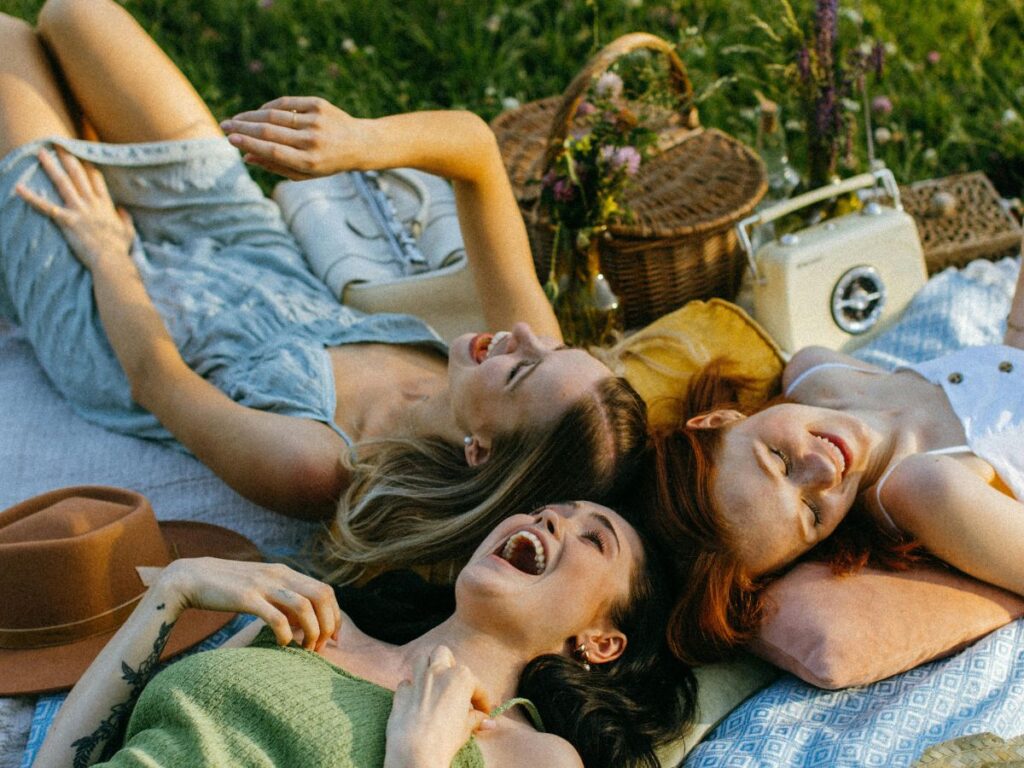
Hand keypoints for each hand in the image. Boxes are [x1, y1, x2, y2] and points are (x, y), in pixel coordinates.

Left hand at [16, 147, 134, 270]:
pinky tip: (18, 188)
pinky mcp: (67, 220)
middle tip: (58, 143)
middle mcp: (91, 203)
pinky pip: (46, 207)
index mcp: (105, 205)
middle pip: (78, 175)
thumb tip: (122, 210)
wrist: (111, 260)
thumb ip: (125, 218)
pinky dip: (31, 197)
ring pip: (63, 183)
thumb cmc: (119, 248)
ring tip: (41, 153)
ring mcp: (79, 210)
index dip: (88, 165)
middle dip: (68, 158)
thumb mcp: (128, 231)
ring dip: (51, 167)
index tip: (82, 153)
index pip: (96, 179)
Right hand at [158, 557, 341, 651]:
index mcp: (285, 572)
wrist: (190, 577)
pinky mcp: (246, 598)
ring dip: (311, 631)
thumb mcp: (260, 586)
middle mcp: (279, 575)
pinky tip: (283, 644)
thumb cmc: (227, 587)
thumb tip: (302, 620)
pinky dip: (286, 633)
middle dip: (327, 624)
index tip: (333, 637)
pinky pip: (276, 617)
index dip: (335, 615)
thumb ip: (282, 597)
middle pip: (322, 597)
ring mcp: (263, 585)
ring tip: (306, 649)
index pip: (325, 590)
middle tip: (320, 647)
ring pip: (304, 606)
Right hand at [221, 96, 371, 179]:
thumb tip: (246, 155)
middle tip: (224, 125)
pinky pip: (287, 103)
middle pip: (269, 131)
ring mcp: (316, 121)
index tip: (230, 139)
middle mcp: (313, 141)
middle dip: (243, 127)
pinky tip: (258, 112)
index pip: (272, 150)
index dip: (249, 143)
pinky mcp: (319, 105)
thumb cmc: (327, 162)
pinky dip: (270, 107)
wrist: (359, 143)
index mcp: (309, 162)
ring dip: (251, 116)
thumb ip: (276, 166)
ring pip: (275, 115)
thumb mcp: (304, 172)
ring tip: (237, 119)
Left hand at [384, 645, 493, 767]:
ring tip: (434, 683)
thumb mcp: (466, 728)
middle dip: (449, 664)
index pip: (476, 685)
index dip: (482, 700)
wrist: (416, 751)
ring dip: (428, 668)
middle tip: (454, 684)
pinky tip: (416, 699)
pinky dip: (411, 689)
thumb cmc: (445, 738)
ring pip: (422, 659)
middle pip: (443, 654)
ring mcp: (417, 680)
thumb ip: (476, 719)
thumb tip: (488, 721)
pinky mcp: (401, 693)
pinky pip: (406, 683)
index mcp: (460, 678)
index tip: (483, 712)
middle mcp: (438, 672)